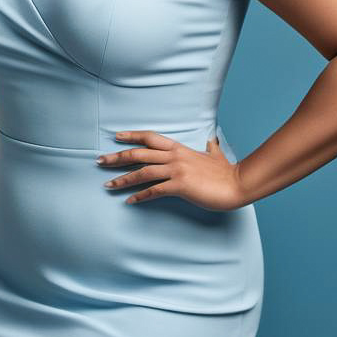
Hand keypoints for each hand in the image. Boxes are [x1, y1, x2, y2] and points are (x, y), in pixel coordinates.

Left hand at [97, 130, 246, 211]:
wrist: (237, 183)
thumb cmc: (227, 172)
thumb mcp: (216, 155)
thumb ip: (211, 147)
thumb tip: (211, 141)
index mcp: (179, 148)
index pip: (149, 137)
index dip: (131, 136)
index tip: (116, 137)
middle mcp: (174, 156)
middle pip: (138, 153)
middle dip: (116, 157)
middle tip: (99, 161)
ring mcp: (176, 170)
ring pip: (142, 172)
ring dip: (122, 179)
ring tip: (107, 185)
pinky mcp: (180, 186)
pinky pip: (154, 191)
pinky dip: (140, 196)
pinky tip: (129, 201)